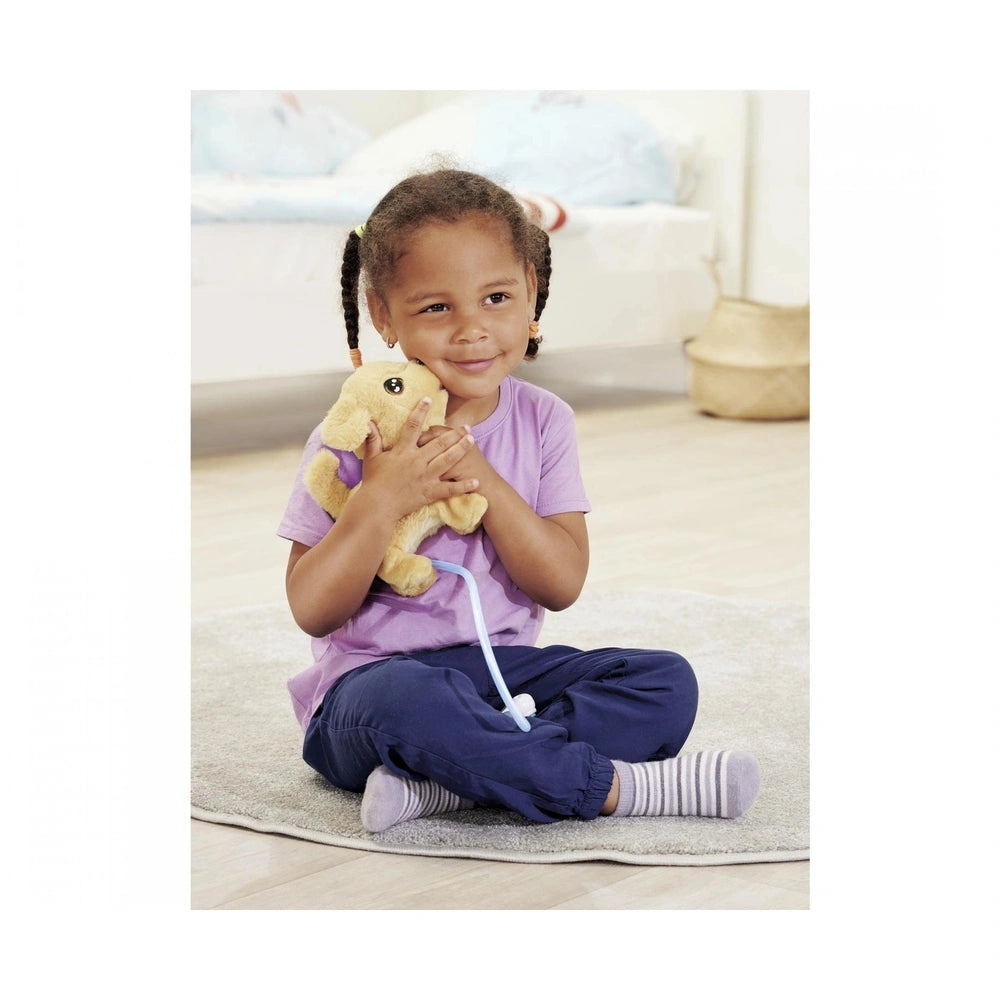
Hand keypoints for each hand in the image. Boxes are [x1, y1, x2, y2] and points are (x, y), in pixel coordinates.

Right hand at [360, 398, 480, 519]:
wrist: (377, 506)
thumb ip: (372, 439)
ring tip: (471, 441)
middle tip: (466, 426)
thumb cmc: (373, 482)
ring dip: (461, 449)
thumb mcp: (372, 458)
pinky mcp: (429, 492)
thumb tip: (368, 422)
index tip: (427, 400)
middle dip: (453, 433)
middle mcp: (416, 461)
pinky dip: (463, 486)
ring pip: (447, 460)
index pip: (412, 427)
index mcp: (403, 451)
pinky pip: (449, 489)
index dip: (419, 412)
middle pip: (438, 443)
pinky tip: (475, 482)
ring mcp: (425, 477)